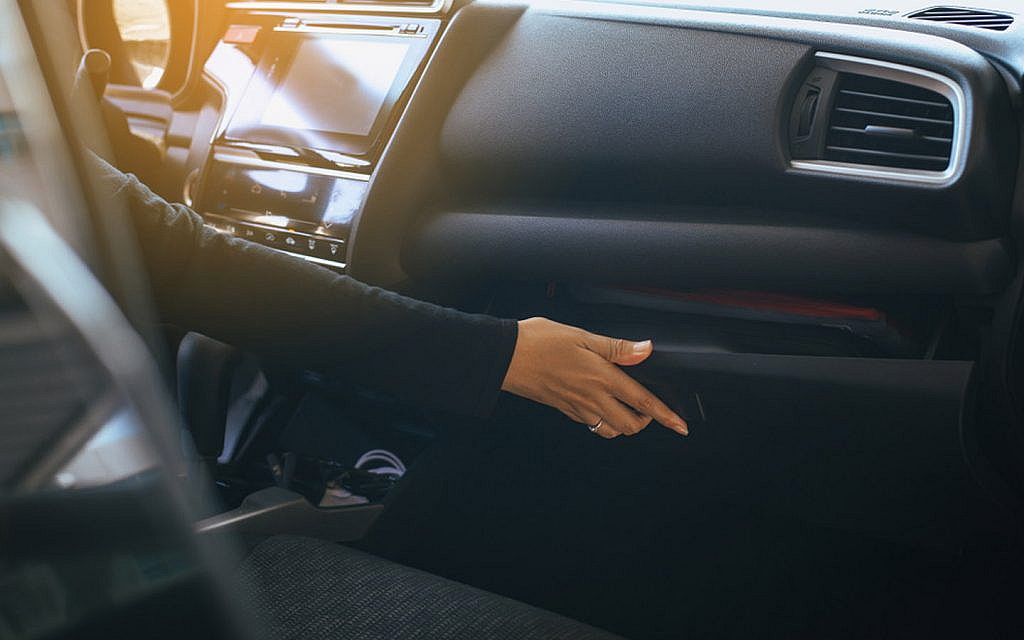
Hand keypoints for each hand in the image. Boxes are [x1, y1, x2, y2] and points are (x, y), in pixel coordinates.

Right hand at [501, 317, 688, 438]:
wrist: (505, 357)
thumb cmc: (538, 341)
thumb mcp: (582, 335)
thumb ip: (617, 347)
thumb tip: (646, 349)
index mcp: (601, 377)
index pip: (643, 402)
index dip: (666, 416)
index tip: (681, 426)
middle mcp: (592, 398)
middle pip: (630, 426)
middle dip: (646, 422)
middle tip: (649, 408)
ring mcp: (577, 408)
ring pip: (611, 430)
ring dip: (625, 424)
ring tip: (627, 407)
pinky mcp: (564, 410)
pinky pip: (592, 424)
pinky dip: (604, 421)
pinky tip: (600, 404)